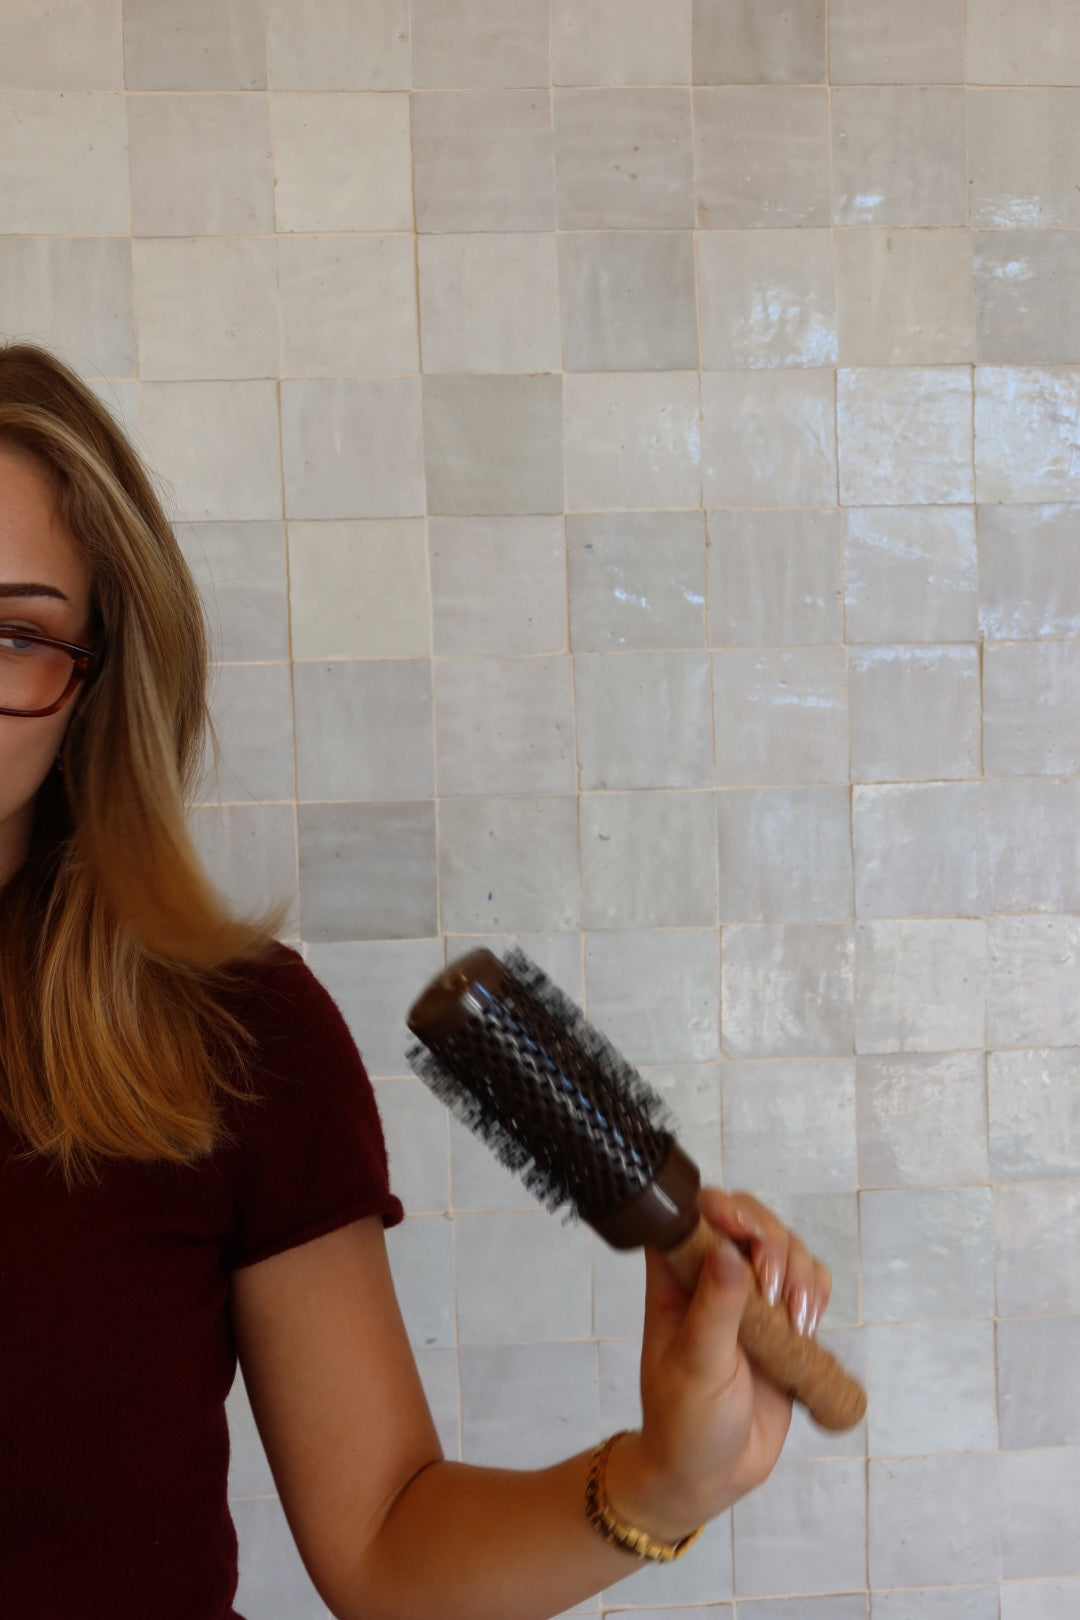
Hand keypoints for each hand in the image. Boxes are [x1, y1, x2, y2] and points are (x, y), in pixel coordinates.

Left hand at [605, 1189, 830, 1541]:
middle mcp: (711, 1275)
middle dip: (773, 1243)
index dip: (721, 1209)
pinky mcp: (780, 1320)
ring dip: (800, 1272)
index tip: (742, 1231)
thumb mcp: (696, 1366)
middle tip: (775, 1290)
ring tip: (796, 1319)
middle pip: (749, 1221)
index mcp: (674, 1276)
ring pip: (785, 1248)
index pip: (693, 1213)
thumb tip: (729, 1251)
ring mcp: (749, 1296)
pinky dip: (816, 1294)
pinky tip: (808, 1324)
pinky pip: (808, 1284)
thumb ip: (715, 1309)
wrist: (711, 1476)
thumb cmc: (684, 1421)